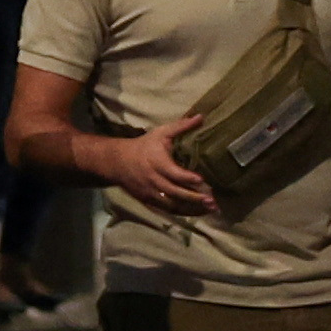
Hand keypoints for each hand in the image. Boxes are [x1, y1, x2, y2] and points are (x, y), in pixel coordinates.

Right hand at [95, 128, 222, 219]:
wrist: (117, 162)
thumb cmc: (144, 146)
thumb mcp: (160, 133)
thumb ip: (181, 127)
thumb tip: (201, 117)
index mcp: (158, 162)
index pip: (174, 173)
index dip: (188, 178)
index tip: (203, 180)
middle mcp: (154, 180)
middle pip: (176, 192)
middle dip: (195, 198)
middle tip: (213, 201)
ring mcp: (151, 192)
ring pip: (172, 205)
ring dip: (191, 209)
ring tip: (210, 210)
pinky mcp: (148, 200)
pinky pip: (166, 210)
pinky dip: (182, 213)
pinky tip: (196, 213)